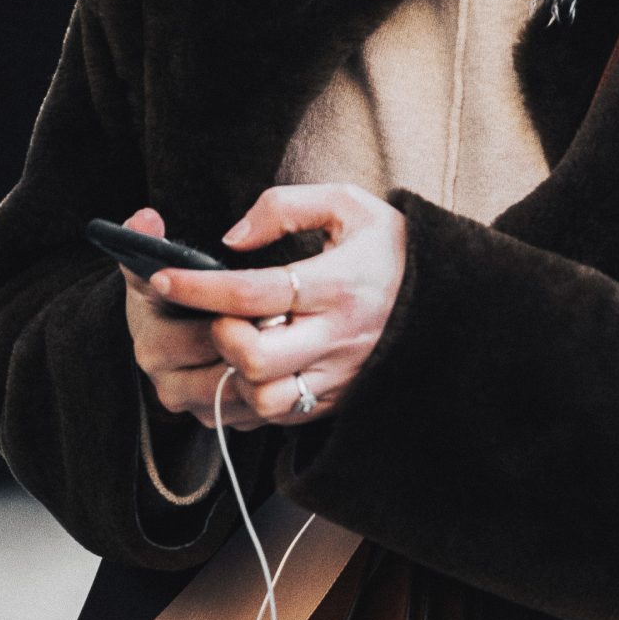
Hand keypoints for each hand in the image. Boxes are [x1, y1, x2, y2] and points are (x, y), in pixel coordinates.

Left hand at [118, 187, 407, 429]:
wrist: (456, 297)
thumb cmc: (393, 246)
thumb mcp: (349, 204)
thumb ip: (285, 208)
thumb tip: (231, 240)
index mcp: (339, 284)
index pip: (252, 292)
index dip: (197, 287)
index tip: (162, 277)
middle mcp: (340, 336)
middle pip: (256, 359)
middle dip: (220, 338)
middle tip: (217, 317)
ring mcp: (341, 374)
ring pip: (269, 399)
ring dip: (235, 377)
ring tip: (233, 346)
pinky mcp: (341, 398)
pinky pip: (284, 415)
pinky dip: (254, 397)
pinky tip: (247, 369)